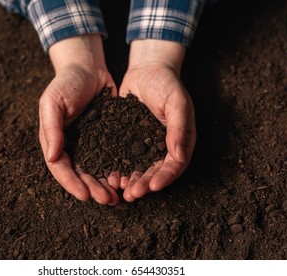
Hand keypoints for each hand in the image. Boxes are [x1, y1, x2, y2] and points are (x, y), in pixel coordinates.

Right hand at [39, 35, 118, 203]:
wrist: (88, 68)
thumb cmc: (66, 82)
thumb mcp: (53, 101)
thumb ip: (51, 128)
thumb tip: (51, 157)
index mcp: (55, 140)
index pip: (60, 168)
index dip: (71, 183)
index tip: (85, 195)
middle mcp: (71, 146)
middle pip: (80, 174)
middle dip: (92, 189)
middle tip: (107, 200)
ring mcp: (88, 143)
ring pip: (96, 170)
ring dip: (104, 184)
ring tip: (117, 196)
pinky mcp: (106, 138)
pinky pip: (110, 157)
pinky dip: (116, 168)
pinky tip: (126, 177)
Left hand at [119, 39, 195, 201]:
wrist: (147, 70)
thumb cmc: (167, 84)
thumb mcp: (177, 102)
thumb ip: (179, 128)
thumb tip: (180, 156)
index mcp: (179, 141)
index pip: (174, 166)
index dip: (165, 178)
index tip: (153, 187)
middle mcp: (162, 147)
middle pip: (154, 172)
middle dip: (143, 184)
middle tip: (131, 195)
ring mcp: (143, 145)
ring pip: (137, 168)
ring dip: (129, 180)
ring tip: (117, 189)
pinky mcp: (127, 140)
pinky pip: (122, 156)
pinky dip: (116, 167)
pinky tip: (107, 174)